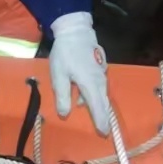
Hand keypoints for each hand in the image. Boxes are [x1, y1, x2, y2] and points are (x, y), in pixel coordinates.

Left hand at [49, 12, 109, 133]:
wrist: (76, 30)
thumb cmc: (65, 53)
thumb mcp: (59, 75)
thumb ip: (62, 95)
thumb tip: (65, 114)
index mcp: (90, 84)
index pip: (97, 107)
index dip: (101, 120)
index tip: (104, 133)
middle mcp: (100, 80)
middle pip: (103, 102)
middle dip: (103, 115)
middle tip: (103, 129)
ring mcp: (102, 73)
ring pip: (101, 93)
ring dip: (98, 104)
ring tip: (95, 115)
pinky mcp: (101, 67)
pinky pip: (99, 84)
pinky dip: (95, 93)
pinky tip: (84, 95)